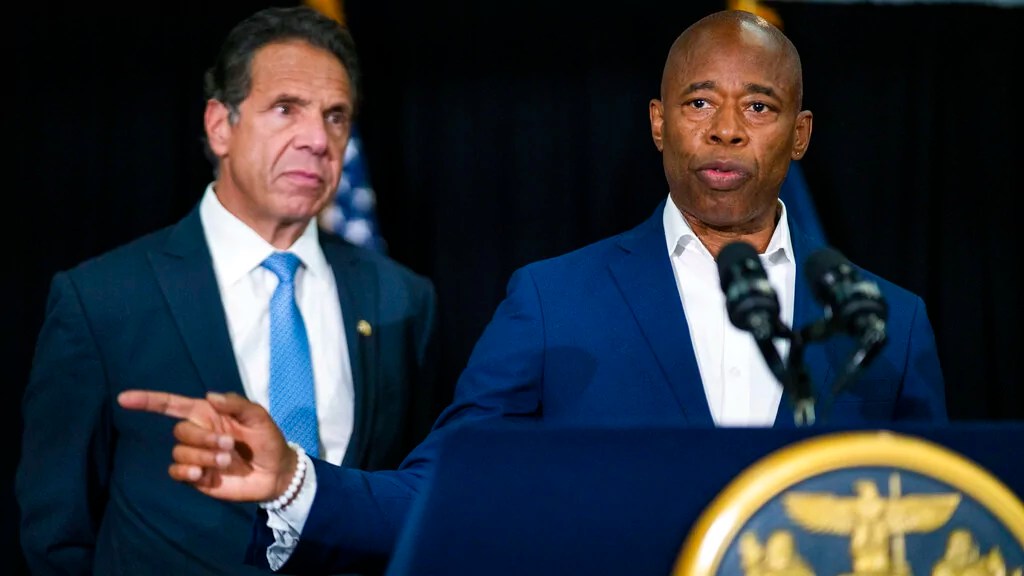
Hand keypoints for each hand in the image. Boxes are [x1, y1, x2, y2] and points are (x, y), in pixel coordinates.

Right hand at [117, 390, 296, 502]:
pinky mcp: (196, 477)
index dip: (147, 400)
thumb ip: (235, 404)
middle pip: (179, 432)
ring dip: (202, 456)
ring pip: (180, 452)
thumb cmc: (267, 439)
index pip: (171, 405)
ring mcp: (195, 456)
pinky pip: (176, 472)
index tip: (123, 399)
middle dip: (202, 438)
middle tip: (230, 446)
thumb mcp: (258, 416)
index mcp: (207, 414)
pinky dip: (186, 471)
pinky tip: (202, 473)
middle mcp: (198, 433)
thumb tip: (210, 396)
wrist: (276, 472)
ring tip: (226, 461)